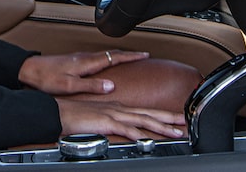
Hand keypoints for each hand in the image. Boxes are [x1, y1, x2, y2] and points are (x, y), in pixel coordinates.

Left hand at [19, 50, 148, 94]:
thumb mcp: (70, 85)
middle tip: (142, 55)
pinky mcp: (75, 60)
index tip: (144, 54)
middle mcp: (85, 57)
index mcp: (87, 62)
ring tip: (129, 58)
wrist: (30, 70)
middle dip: (129, 54)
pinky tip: (106, 63)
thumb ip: (91, 85)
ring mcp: (80, 58)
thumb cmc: (47, 78)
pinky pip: (98, 57)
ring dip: (119, 55)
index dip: (131, 56)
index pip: (115, 57)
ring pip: (105, 54)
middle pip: (112, 53)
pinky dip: (108, 58)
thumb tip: (111, 85)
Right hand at [55, 98, 185, 140]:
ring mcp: (114, 115)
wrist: (60, 112)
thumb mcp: (100, 120)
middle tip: (185, 121)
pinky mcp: (106, 122)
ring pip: (143, 120)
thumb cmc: (76, 117)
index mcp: (119, 108)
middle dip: (169, 118)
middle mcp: (120, 109)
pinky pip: (125, 128)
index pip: (146, 111)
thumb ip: (114, 124)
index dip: (162, 115)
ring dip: (161, 127)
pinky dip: (138, 133)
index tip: (176, 118)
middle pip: (150, 113)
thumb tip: (125, 131)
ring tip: (176, 132)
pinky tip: (147, 138)